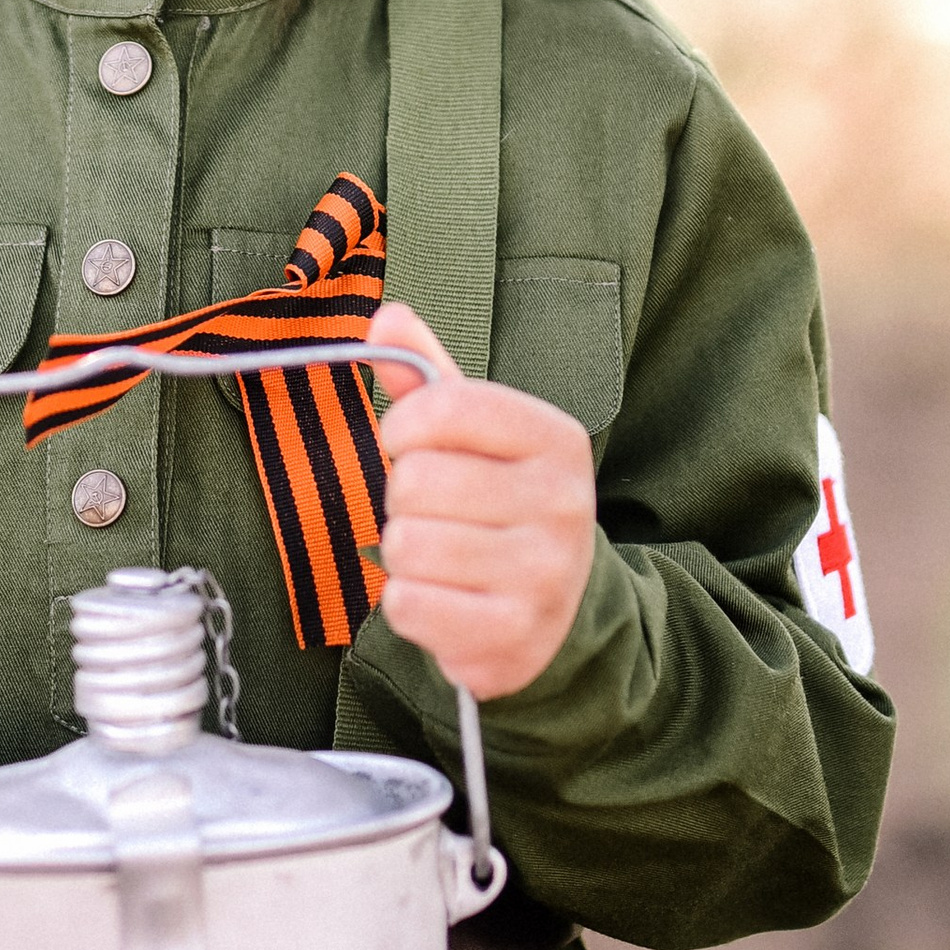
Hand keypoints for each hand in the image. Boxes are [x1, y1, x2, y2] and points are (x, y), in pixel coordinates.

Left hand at [367, 300, 594, 700]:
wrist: (559, 614)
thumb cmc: (502, 507)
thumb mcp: (478, 437)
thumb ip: (429, 375)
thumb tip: (385, 316)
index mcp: (556, 439)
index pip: (447, 405)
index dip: (404, 426)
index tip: (408, 444)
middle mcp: (564, 502)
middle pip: (416, 479)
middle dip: (403, 500)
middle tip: (435, 515)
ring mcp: (544, 572)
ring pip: (407, 545)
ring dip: (403, 556)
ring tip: (441, 559)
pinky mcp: (514, 633)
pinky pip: (409, 605)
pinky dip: (407, 605)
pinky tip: (444, 601)